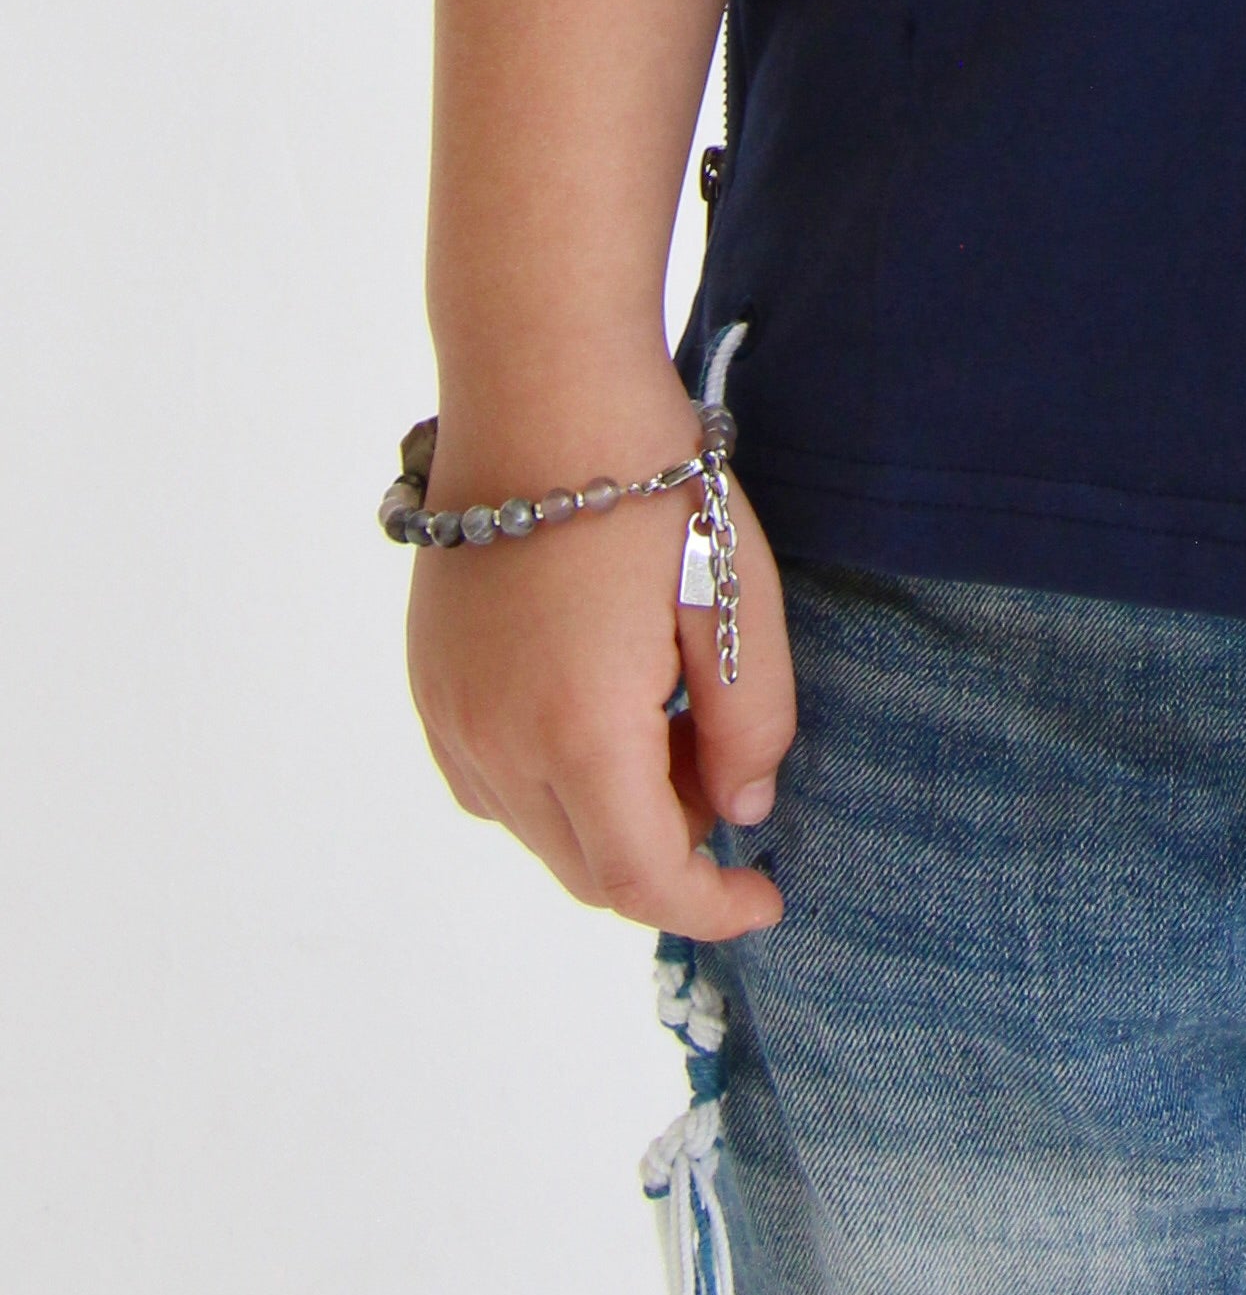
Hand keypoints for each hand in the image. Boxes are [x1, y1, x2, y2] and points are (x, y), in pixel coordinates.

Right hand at [406, 369, 796, 938]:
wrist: (540, 385)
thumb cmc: (651, 482)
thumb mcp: (733, 598)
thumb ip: (749, 724)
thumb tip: (738, 814)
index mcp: (577, 733)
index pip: (642, 882)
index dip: (711, 908)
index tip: (768, 898)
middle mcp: (496, 742)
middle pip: (586, 869)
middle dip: (668, 857)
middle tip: (724, 780)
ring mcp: (449, 714)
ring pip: (535, 831)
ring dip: (609, 820)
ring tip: (669, 727)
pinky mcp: (428, 682)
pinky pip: (490, 783)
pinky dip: (551, 786)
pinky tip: (599, 712)